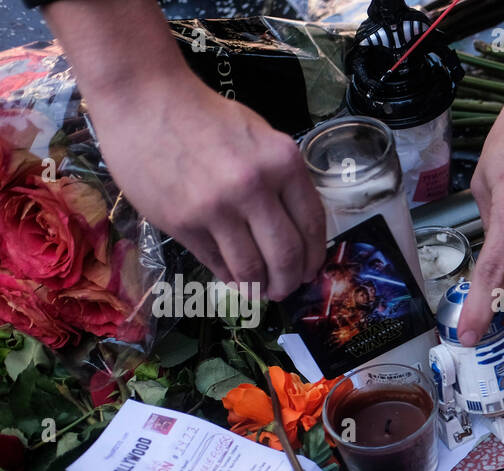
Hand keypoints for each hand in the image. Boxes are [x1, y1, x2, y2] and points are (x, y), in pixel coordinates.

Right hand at [91, 74, 324, 300]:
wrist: (142, 98)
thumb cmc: (203, 116)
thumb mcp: (259, 136)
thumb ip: (281, 179)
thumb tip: (297, 229)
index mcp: (282, 162)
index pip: (312, 225)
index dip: (313, 257)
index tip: (309, 271)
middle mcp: (254, 187)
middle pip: (286, 256)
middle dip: (289, 281)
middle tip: (285, 289)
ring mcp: (217, 208)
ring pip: (251, 268)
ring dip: (260, 287)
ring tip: (260, 290)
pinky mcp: (184, 223)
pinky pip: (216, 263)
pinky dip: (229, 276)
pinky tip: (233, 278)